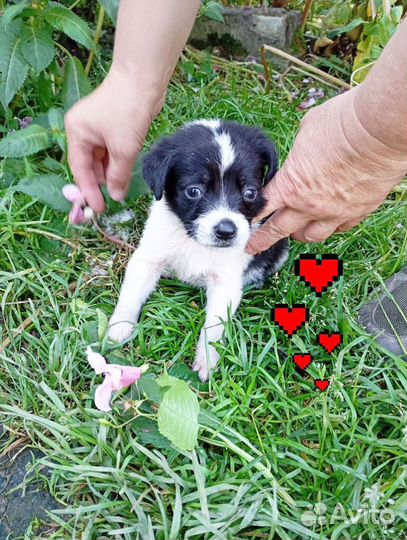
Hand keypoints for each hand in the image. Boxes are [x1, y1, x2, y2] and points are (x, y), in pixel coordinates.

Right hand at [65, 66, 164, 212]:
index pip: (80, 169)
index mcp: (76, 133)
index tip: (99, 208)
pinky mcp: (110, 126)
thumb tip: (116, 196)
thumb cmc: (128, 111)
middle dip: (101, 182)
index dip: (89, 191)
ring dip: (110, 173)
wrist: (144, 80)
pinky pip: (110, 151)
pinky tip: (124, 174)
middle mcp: (82, 130)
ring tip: (121, 188)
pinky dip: (117, 162)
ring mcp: (96, 127)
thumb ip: (119, 176)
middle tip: (112, 200)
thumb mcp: (123, 149)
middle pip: (88, 165)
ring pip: (101, 159)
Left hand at [247, 89, 406, 253]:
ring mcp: (335, 213)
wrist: (379, 130)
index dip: (252, 218)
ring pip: (311, 236)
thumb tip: (302, 152)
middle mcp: (309, 205)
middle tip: (253, 246)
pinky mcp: (358, 212)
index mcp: (290, 185)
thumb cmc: (342, 123)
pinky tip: (329, 222)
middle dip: (263, 240)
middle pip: (280, 230)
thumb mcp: (306, 131)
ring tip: (296, 232)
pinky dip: (331, 227)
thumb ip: (299, 152)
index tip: (244, 225)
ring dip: (300, 235)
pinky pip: (340, 229)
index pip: (263, 208)